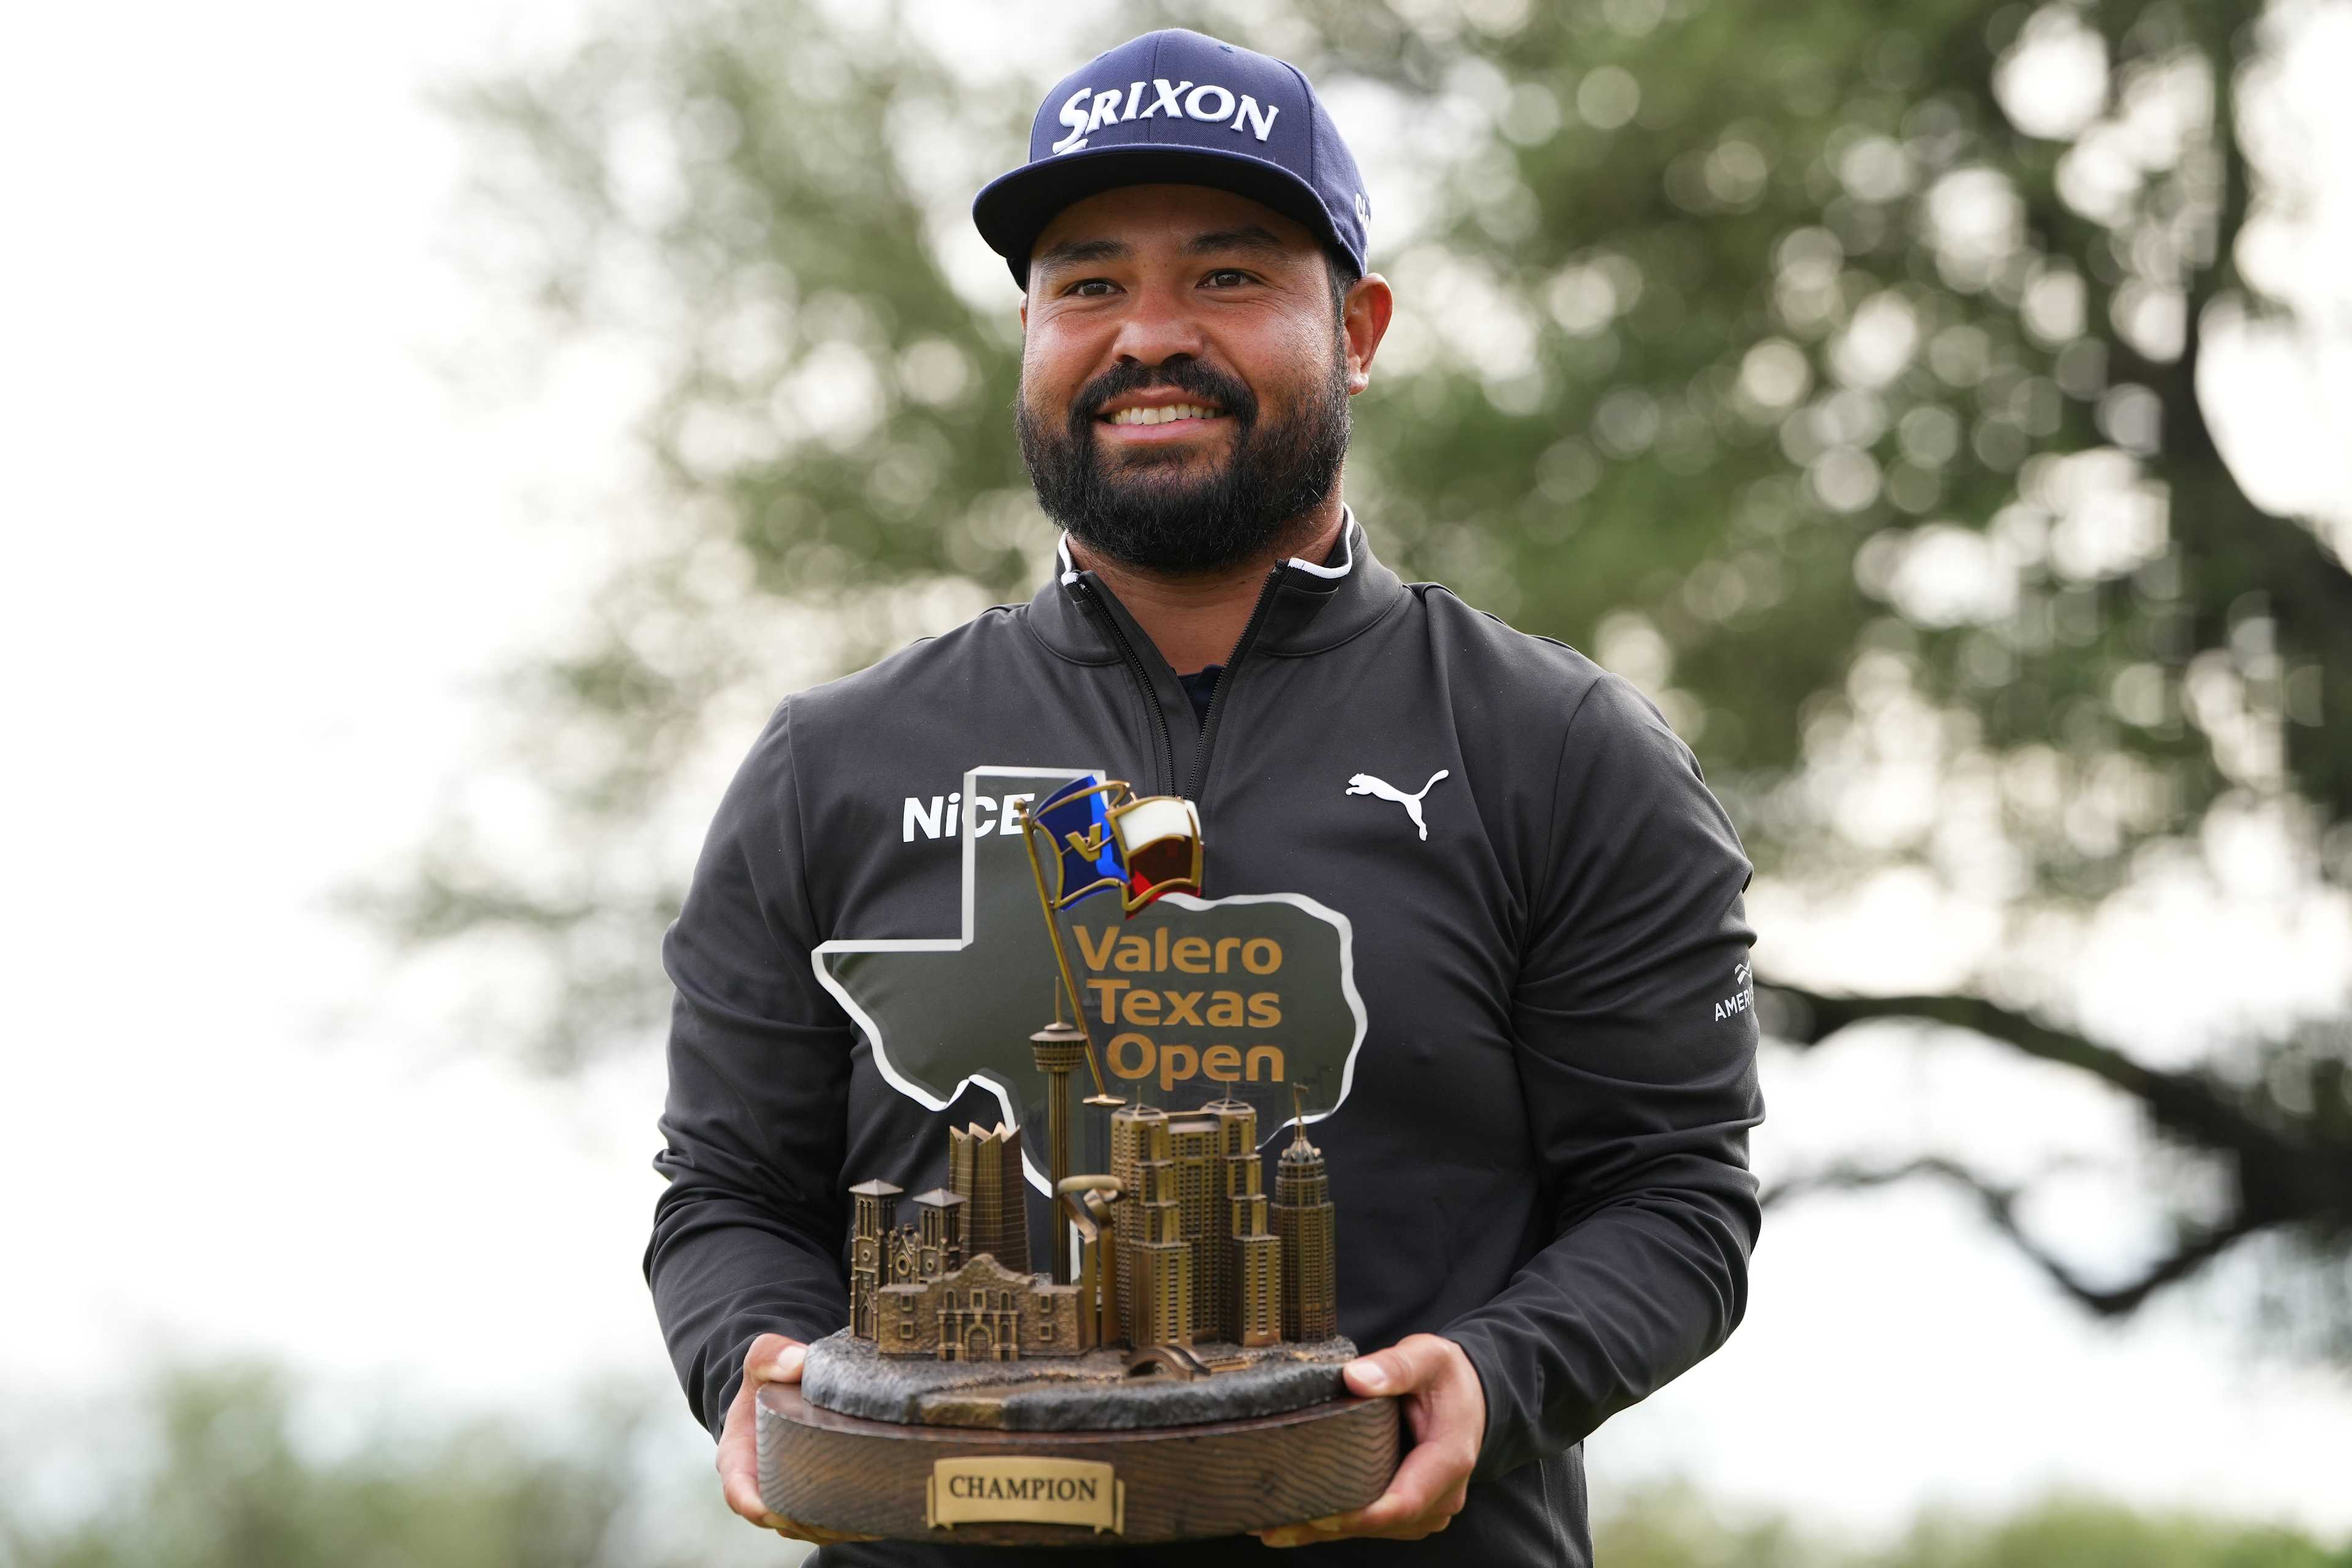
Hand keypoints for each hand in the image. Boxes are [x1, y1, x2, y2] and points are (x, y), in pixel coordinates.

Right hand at [716, 1332, 878, 1546]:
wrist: (782, 1387)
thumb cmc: (768, 1377)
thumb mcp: (763, 1359)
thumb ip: (773, 1356)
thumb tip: (799, 1364)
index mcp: (739, 1458)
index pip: (740, 1493)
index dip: (759, 1508)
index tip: (782, 1512)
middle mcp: (758, 1485)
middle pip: (779, 1519)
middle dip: (809, 1524)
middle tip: (844, 1516)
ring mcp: (784, 1494)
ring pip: (804, 1526)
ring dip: (833, 1528)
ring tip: (868, 1522)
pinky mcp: (810, 1497)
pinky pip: (824, 1520)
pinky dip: (848, 1523)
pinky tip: (878, 1519)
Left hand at [1253, 1333, 1485, 1548]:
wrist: (1470, 1396)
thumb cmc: (1446, 1376)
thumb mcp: (1428, 1356)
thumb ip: (1396, 1366)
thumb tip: (1356, 1378)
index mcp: (1449, 1460)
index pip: (1403, 1501)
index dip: (1360, 1514)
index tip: (1318, 1514)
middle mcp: (1441, 1496)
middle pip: (1382, 1522)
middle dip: (1329, 1525)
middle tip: (1273, 1523)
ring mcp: (1427, 1509)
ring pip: (1374, 1529)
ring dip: (1325, 1530)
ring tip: (1272, 1525)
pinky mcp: (1411, 1511)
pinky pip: (1373, 1524)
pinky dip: (1336, 1525)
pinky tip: (1294, 1524)